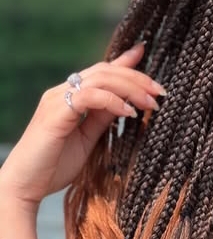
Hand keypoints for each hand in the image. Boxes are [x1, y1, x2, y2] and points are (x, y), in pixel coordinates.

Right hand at [0, 43, 165, 207]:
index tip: (145, 52)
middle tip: (161, 91)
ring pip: (100, 78)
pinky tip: (129, 113)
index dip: (124, 61)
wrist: (25, 186)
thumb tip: (126, 104)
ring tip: (151, 103)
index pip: (101, 71)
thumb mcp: (88, 139)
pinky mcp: (55, 113)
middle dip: (137, 77)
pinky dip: (112, 101)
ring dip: (130, 87)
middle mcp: (62, 92)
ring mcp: (57, 100)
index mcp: (70, 97)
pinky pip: (88, 96)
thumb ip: (103, 118)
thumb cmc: (54, 166)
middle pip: (105, 71)